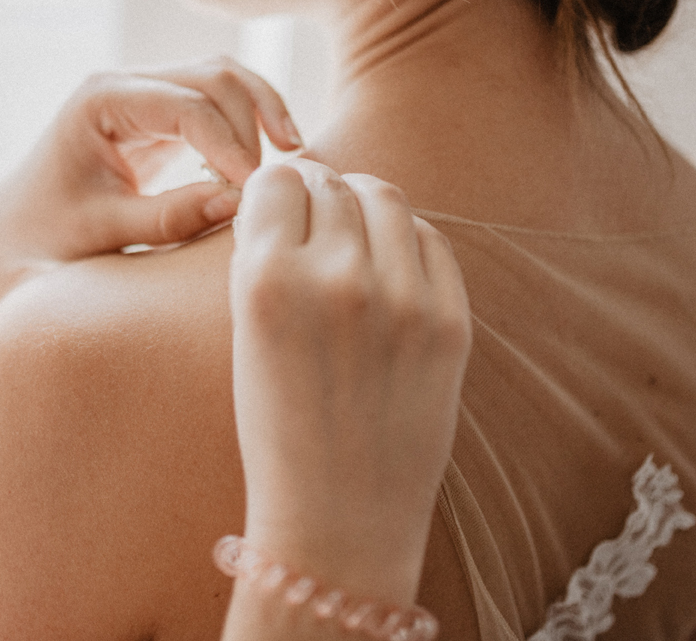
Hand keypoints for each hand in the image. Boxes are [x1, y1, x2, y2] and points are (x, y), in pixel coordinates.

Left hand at [0, 57, 301, 264]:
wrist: (11, 233)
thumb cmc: (45, 235)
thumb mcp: (103, 233)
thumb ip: (169, 217)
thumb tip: (239, 201)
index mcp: (99, 101)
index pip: (185, 107)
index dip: (230, 145)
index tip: (256, 193)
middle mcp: (123, 83)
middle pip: (213, 76)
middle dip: (253, 123)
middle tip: (272, 185)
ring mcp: (144, 91)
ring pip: (223, 77)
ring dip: (262, 111)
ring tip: (294, 157)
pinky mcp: (161, 112)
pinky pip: (219, 100)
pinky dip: (252, 122)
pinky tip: (275, 158)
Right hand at [228, 159, 470, 606]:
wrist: (338, 518)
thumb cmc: (278, 423)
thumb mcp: (245, 331)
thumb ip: (266, 251)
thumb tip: (296, 177)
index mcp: (266, 282)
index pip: (277, 179)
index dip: (275, 193)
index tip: (277, 213)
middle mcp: (335, 281)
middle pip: (333, 183)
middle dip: (320, 198)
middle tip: (316, 232)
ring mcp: (401, 300)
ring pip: (386, 198)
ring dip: (365, 208)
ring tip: (354, 242)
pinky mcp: (449, 322)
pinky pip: (430, 240)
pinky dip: (406, 242)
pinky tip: (389, 272)